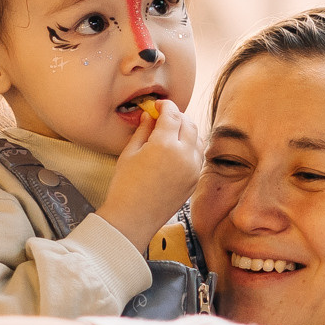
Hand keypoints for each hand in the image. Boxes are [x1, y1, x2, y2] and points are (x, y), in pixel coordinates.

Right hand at [97, 99, 206, 251]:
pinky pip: (198, 155)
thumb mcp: (129, 153)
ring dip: (187, 130)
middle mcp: (184, 155)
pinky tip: (177, 149)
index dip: (164, 106)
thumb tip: (150, 115)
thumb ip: (143, 130)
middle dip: (177, 116)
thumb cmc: (125, 187)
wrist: (133, 219)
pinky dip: (191, 146)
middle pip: (188, 123)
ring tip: (170, 132)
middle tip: (163, 117)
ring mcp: (192, 169)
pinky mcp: (194, 180)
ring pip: (198, 137)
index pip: (172, 114)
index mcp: (165, 145)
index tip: (157, 105)